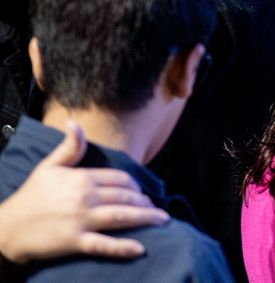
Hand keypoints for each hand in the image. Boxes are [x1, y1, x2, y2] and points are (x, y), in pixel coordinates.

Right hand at [0, 120, 168, 263]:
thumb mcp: (49, 167)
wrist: (7, 227)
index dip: (136, 186)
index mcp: (82, 179)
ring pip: (122, 217)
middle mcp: (85, 198)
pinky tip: (140, 248)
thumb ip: (70, 146)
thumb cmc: (31, 197)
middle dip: (145, 202)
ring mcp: (81, 220)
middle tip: (157, 208)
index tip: (143, 192)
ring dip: (146, 218)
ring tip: (162, 220)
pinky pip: (104, 244)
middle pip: (126, 197)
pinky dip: (123, 247)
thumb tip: (75, 122)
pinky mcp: (74, 241)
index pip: (120, 179)